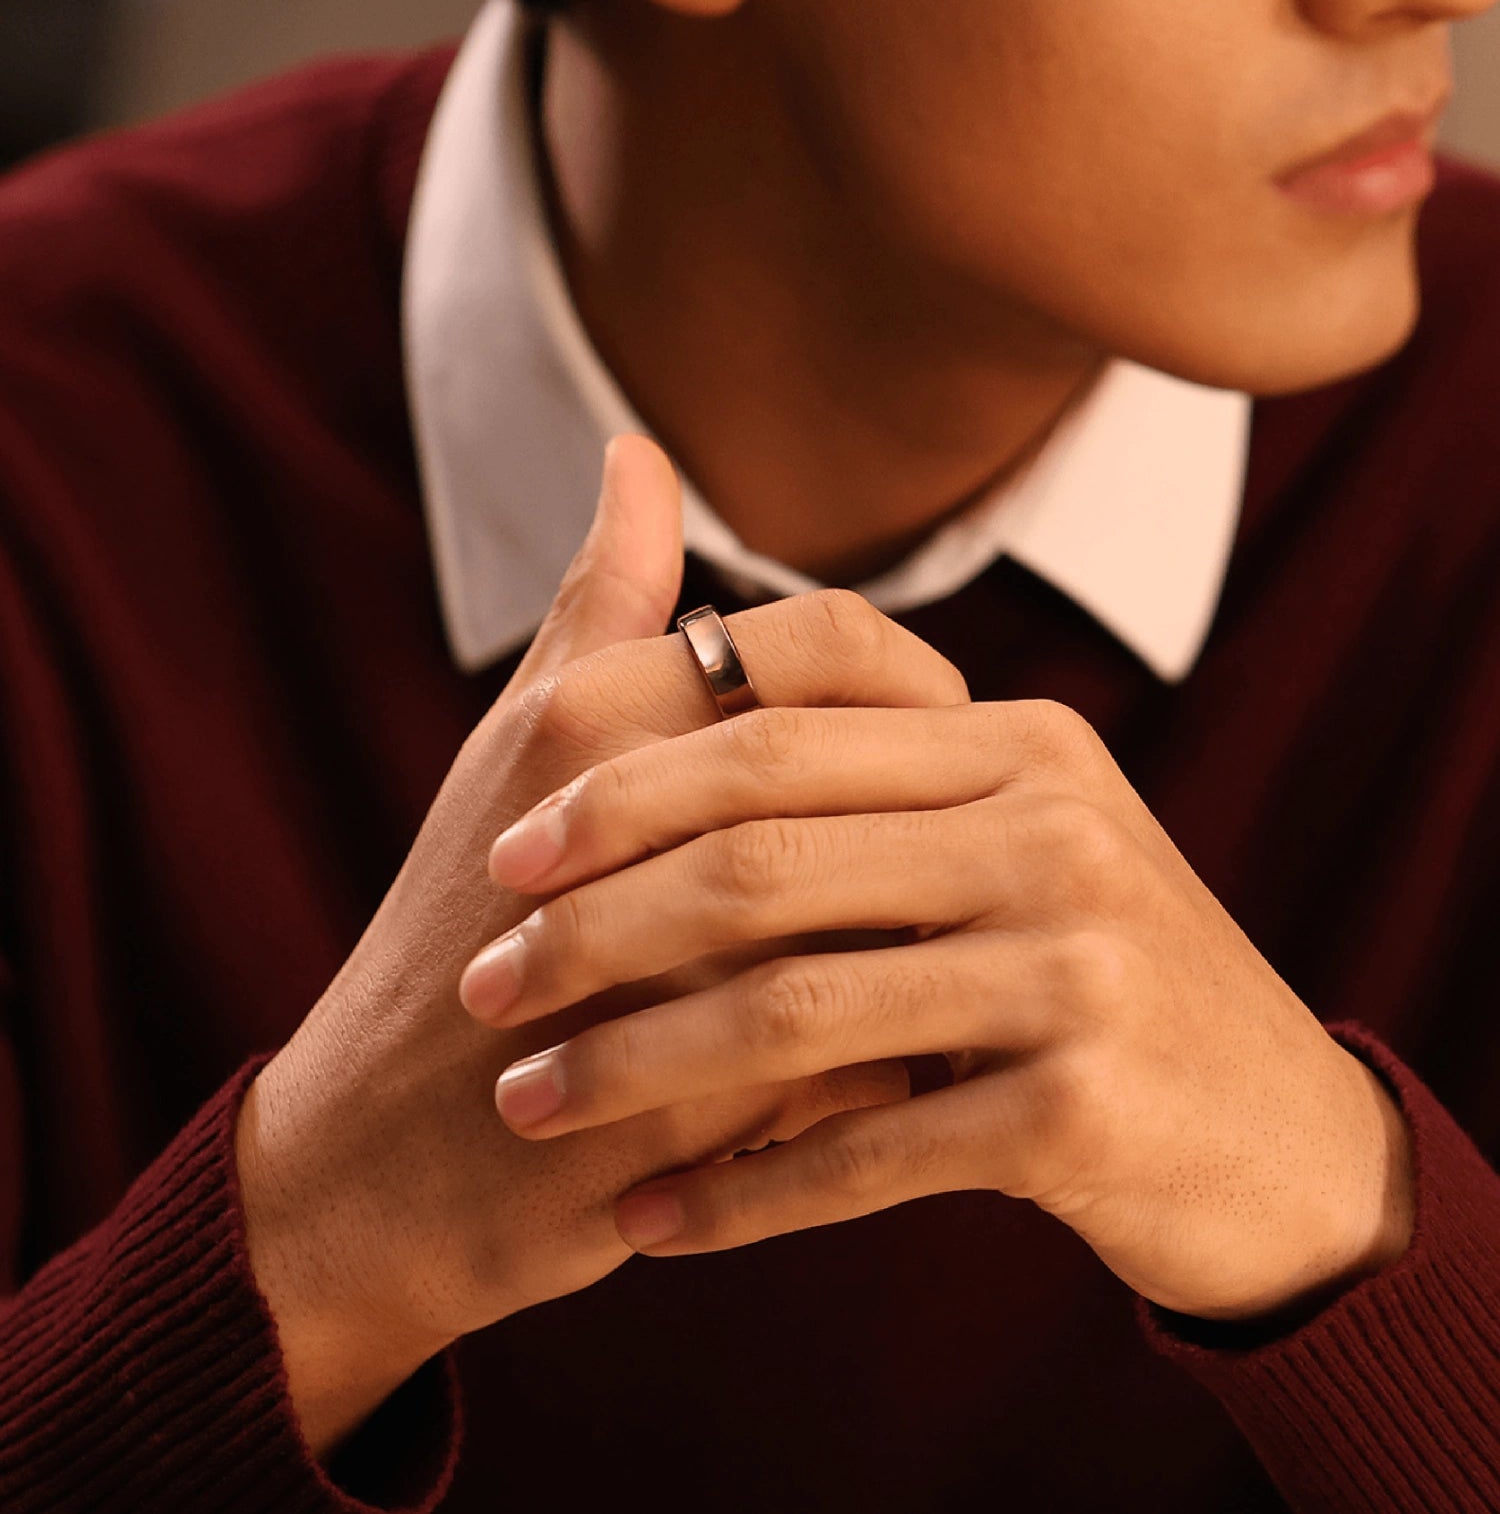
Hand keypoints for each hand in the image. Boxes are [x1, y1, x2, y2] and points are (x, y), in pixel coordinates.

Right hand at [234, 435, 967, 1456]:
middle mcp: (637, 821)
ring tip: (920, 970)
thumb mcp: (519, 751)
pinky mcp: (697, 1107)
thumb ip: (603, 603)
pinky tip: (882, 1071)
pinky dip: (896, 1064)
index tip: (921, 748)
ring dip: (927, 945)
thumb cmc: (462, 924)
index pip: (834, 645)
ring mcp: (670, 967)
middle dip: (929, 825)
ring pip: (895, 921)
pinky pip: (874, 1067)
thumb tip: (642, 450)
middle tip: (928, 866)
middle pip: (882, 782)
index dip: (908, 686)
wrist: (375, 1159)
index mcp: (594, 718)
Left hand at [460, 694, 1416, 1323]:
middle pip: (760, 849)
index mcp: (1019, 738)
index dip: (634, 762)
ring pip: (788, 1007)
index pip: (791, 695)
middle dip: (592, 919)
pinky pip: (860, 1153)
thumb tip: (684, 644)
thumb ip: (874, 755)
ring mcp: (1074, 964)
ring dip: (629, 1064)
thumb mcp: (1017, 832)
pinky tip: (647, 1223)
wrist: (1275, 1133)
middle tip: (483, 976)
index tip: (516, 842)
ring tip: (524, 1101)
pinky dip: (736, 1193)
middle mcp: (1053, 826)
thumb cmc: (1095, 966)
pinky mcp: (1079, 1109)